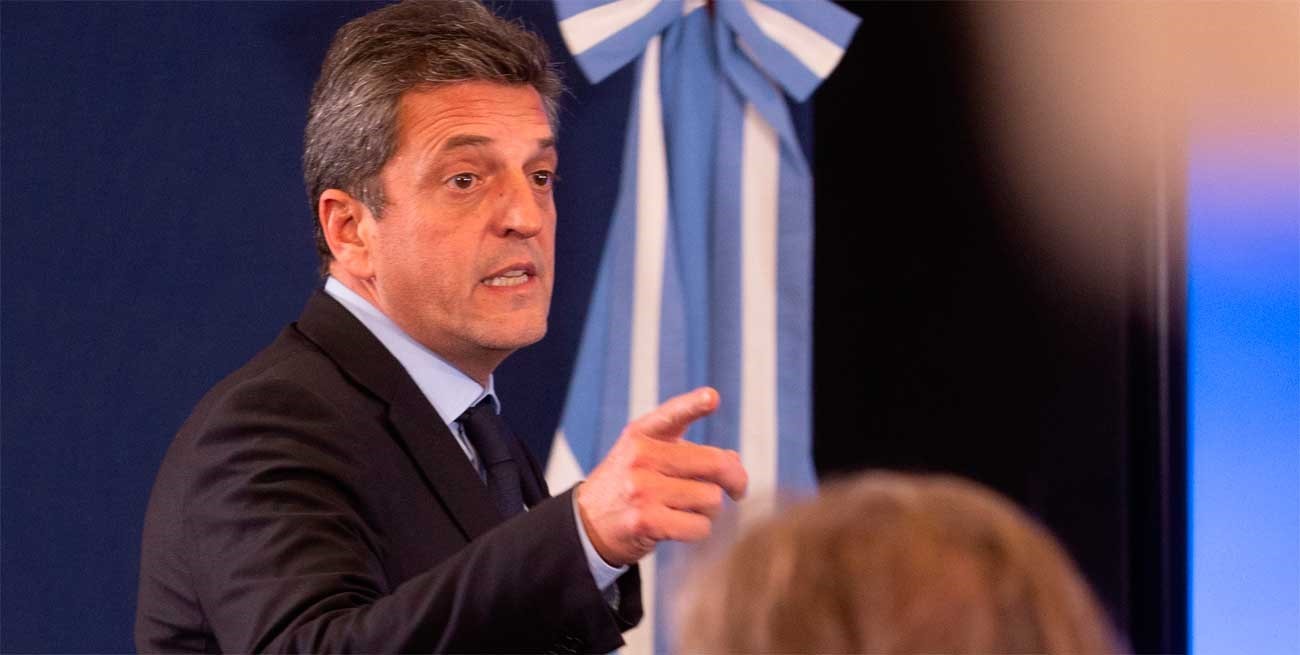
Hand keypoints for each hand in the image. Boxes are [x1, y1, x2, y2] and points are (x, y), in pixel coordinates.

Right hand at [575, 387, 748, 565]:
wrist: (587, 524)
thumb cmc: (628, 487)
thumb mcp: (645, 458)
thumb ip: (686, 454)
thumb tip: (734, 461)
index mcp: (641, 434)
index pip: (672, 415)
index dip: (694, 404)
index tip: (711, 397)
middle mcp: (640, 457)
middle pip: (714, 464)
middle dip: (736, 479)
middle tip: (738, 490)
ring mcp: (642, 489)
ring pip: (711, 499)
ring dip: (710, 510)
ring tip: (689, 510)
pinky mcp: (645, 521)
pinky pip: (699, 526)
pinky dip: (698, 530)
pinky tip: (681, 527)